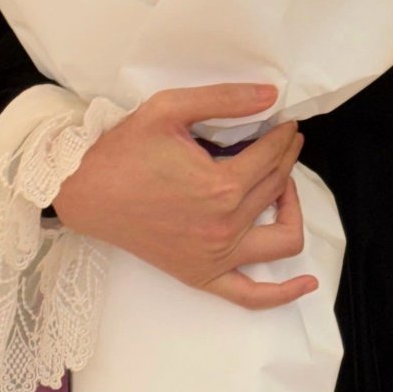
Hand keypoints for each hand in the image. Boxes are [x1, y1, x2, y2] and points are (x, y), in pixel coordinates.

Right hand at [50, 83, 315, 310]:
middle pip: (277, 188)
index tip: (286, 123)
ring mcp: (214, 257)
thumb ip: (225, 99)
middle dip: (287, 158)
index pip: (272, 156)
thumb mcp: (171, 108)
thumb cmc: (124, 149)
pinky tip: (306, 284)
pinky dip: (282, 294)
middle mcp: (224, 227)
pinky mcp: (201, 275)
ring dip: (292, 209)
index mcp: (221, 186)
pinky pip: (252, 296)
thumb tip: (272, 95)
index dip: (284, 135)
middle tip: (283, 141)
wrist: (86, 192)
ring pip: (282, 238)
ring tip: (284, 185)